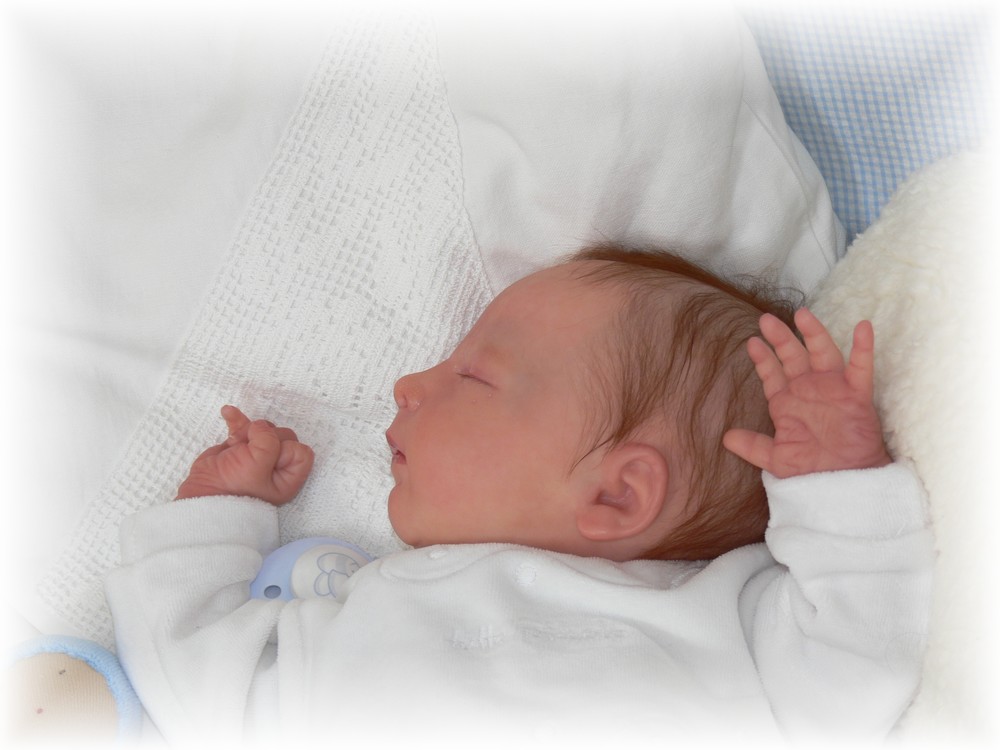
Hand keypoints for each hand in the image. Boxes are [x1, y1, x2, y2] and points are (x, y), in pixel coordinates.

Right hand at [175, 405, 314, 504]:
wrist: (202, 496)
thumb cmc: (235, 488)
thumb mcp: (258, 466)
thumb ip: (268, 441)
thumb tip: (261, 426)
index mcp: (288, 478)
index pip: (301, 452)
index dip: (286, 450)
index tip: (268, 460)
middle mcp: (277, 466)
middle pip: (283, 436)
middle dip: (265, 438)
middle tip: (249, 452)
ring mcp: (258, 455)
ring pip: (264, 429)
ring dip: (249, 431)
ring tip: (234, 445)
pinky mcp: (241, 447)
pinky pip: (244, 427)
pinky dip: (237, 419)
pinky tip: (228, 412)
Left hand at [723, 308, 890, 478]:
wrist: (841, 485)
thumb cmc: (810, 470)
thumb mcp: (775, 458)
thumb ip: (753, 445)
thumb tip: (726, 437)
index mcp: (788, 402)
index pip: (772, 373)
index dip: (762, 358)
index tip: (752, 342)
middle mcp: (809, 390)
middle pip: (793, 356)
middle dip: (780, 338)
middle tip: (766, 320)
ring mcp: (833, 390)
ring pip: (823, 353)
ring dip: (814, 333)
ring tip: (802, 314)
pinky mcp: (857, 396)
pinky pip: (862, 368)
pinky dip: (863, 347)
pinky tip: (862, 327)